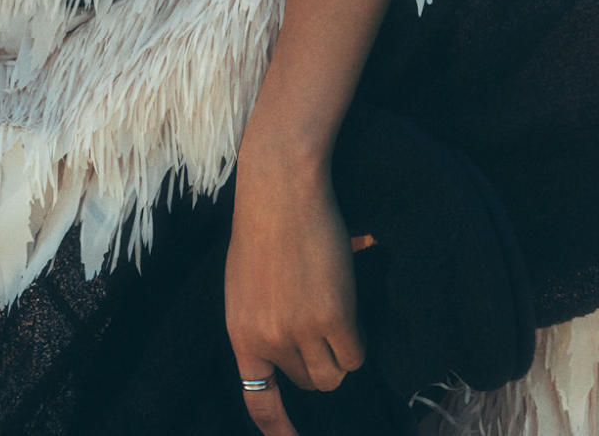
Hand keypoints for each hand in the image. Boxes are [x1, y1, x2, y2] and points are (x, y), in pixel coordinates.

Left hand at [224, 154, 369, 435]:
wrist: (280, 187)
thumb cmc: (263, 224)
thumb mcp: (245, 282)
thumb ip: (263, 320)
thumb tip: (292, 354)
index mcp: (240, 330)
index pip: (258, 401)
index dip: (278, 429)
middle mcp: (267, 339)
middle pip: (308, 383)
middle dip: (317, 359)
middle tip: (319, 321)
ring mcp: (299, 331)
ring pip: (334, 374)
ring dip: (339, 351)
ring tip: (334, 310)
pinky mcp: (332, 318)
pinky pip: (355, 354)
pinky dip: (357, 336)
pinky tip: (347, 303)